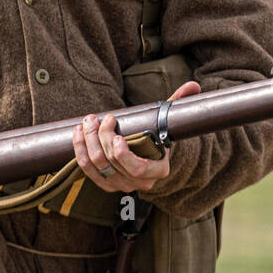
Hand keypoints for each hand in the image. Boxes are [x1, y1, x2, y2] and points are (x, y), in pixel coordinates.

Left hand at [71, 81, 200, 193]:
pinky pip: (86, 170)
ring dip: (87, 141)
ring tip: (88, 121)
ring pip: (97, 166)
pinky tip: (78, 132)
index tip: (119, 136)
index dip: (124, 156)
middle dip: (102, 137)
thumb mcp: (168, 120)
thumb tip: (194, 87)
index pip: (138, 170)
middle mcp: (138, 183)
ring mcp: (120, 185)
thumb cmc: (156, 134)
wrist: (145, 154)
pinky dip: (79, 150)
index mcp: (158, 169)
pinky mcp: (103, 183)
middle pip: (112, 163)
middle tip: (101, 118)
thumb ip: (179, 104)